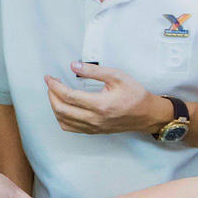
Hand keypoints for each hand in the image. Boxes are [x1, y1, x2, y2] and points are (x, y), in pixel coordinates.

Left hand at [45, 62, 171, 134]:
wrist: (147, 115)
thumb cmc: (135, 94)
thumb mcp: (117, 76)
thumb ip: (93, 71)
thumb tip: (73, 65)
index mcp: (100, 105)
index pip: (68, 96)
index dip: (54, 86)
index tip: (49, 78)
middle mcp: (94, 119)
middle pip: (61, 110)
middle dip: (51, 95)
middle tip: (51, 84)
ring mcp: (93, 128)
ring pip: (63, 121)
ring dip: (55, 106)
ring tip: (55, 93)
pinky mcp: (94, 131)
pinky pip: (70, 128)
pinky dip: (61, 117)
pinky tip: (63, 107)